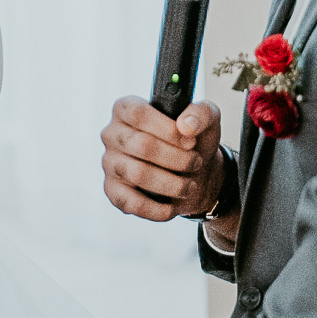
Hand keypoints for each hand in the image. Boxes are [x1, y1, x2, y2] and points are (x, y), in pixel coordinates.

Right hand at [101, 96, 224, 223]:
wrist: (194, 173)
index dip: (167, 130)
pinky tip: (171, 208)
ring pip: (138, 174)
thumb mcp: (207, 120)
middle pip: (141, 145)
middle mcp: (112, 134)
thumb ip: (201, 113)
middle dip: (177, 159)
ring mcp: (110, 163)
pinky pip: (130, 202)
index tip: (190, 142)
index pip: (138, 114)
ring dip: (172, 184)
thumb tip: (186, 125)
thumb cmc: (193, 141)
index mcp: (127, 108)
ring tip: (189, 186)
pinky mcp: (112, 190)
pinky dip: (155, 209)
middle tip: (196, 163)